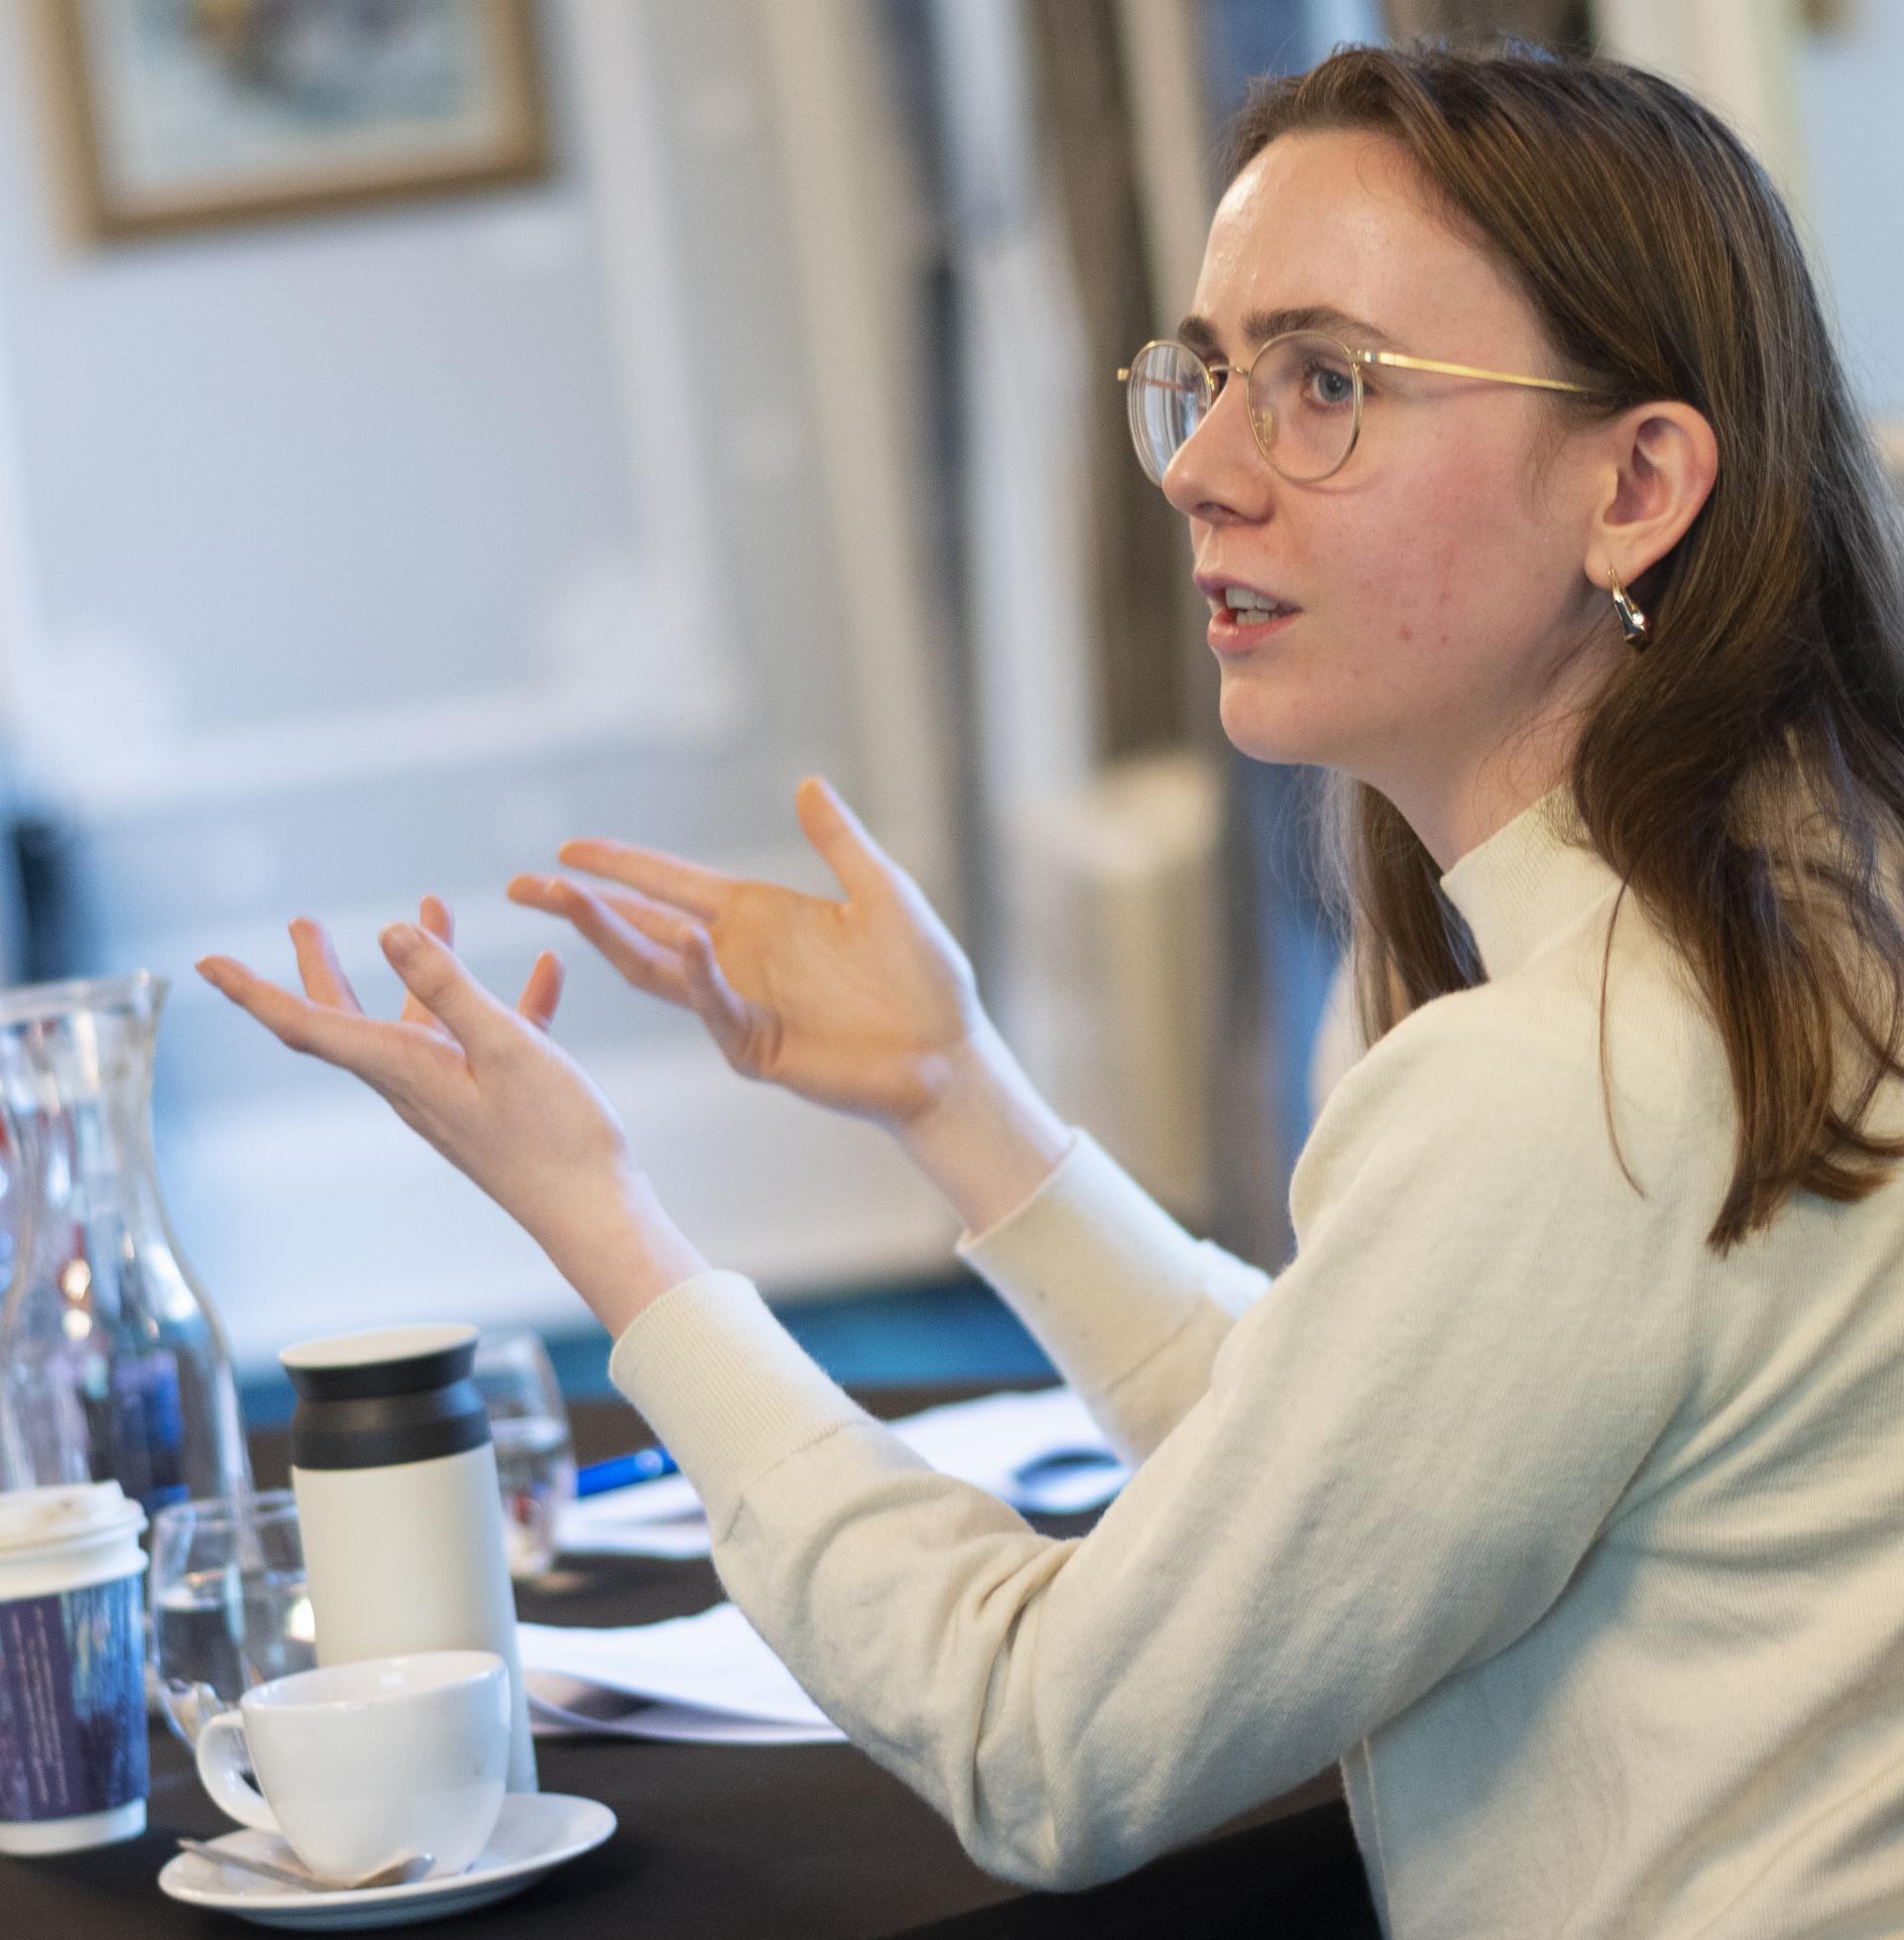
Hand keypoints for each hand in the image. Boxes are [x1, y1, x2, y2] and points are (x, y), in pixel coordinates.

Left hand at [195, 896, 706, 1322]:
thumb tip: (389, 931)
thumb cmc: (553, 1137)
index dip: (254, 991)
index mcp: (405, 1070)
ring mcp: (453, 1093)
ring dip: (425, 965)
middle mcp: (415, 1083)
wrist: (594, 1213)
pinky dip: (510, 999)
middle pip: (349, 1020)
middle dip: (323, 968)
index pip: (308, 1026)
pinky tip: (546, 972)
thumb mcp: (504, 1046)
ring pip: (423, 1019)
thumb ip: (448, 986)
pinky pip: (489, 1037)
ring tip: (435, 909)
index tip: (206, 962)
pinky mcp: (492, 1101)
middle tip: (303, 923)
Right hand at [506, 777, 985, 1130]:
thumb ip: (839, 843)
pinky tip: (688, 940)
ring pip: (656, 968)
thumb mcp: (882, 893)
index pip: (672, 885)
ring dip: (610, 938)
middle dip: (582, 904)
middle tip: (522, 885)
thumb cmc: (924, 977)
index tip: (567, 849)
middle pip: (641, 926)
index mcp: (758, 916)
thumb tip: (807, 784)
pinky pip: (716, 1008)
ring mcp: (739, 1005)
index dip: (621, 867)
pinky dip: (700, 976)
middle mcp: (737, 957)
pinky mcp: (755, 1047)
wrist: (949, 1052)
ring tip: (565, 903)